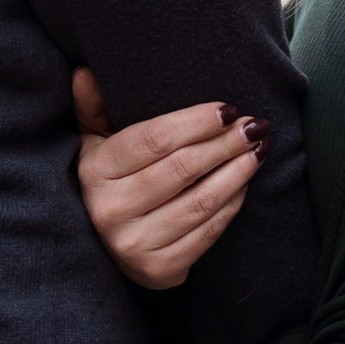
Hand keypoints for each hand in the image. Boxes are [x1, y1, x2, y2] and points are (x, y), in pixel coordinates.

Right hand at [73, 71, 268, 290]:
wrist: (102, 251)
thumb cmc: (107, 183)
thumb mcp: (92, 145)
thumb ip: (92, 109)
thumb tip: (85, 73)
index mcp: (94, 173)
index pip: (154, 140)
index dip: (196, 122)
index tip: (228, 108)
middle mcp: (111, 211)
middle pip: (183, 168)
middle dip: (225, 143)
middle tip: (254, 125)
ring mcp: (135, 245)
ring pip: (201, 201)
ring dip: (237, 173)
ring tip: (259, 149)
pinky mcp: (160, 270)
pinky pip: (208, 232)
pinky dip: (232, 204)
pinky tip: (244, 183)